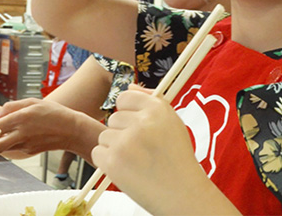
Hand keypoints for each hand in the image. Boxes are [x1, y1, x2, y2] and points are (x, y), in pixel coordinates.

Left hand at [0, 98, 100, 159]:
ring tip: (2, 135)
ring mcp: (25, 144)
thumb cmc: (54, 113)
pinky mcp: (29, 151)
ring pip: (3, 149)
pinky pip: (14, 149)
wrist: (71, 130)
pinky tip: (18, 136)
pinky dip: (12, 144)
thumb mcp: (33, 102)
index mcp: (22, 117)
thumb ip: (11, 106)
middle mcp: (22, 133)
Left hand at [91, 86, 224, 214]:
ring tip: (136, 162)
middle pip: (113, 118)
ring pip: (104, 136)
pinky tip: (127, 170)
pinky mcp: (113, 161)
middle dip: (122, 133)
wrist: (183, 195)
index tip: (136, 126)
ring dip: (114, 148)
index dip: (128, 113)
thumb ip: (151, 101)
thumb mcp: (173, 123)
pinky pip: (98, 153)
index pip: (125, 97)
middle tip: (142, 151)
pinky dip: (108, 163)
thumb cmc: (178, 159)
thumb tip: (129, 86)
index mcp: (158, 109)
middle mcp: (142, 122)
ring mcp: (126, 142)